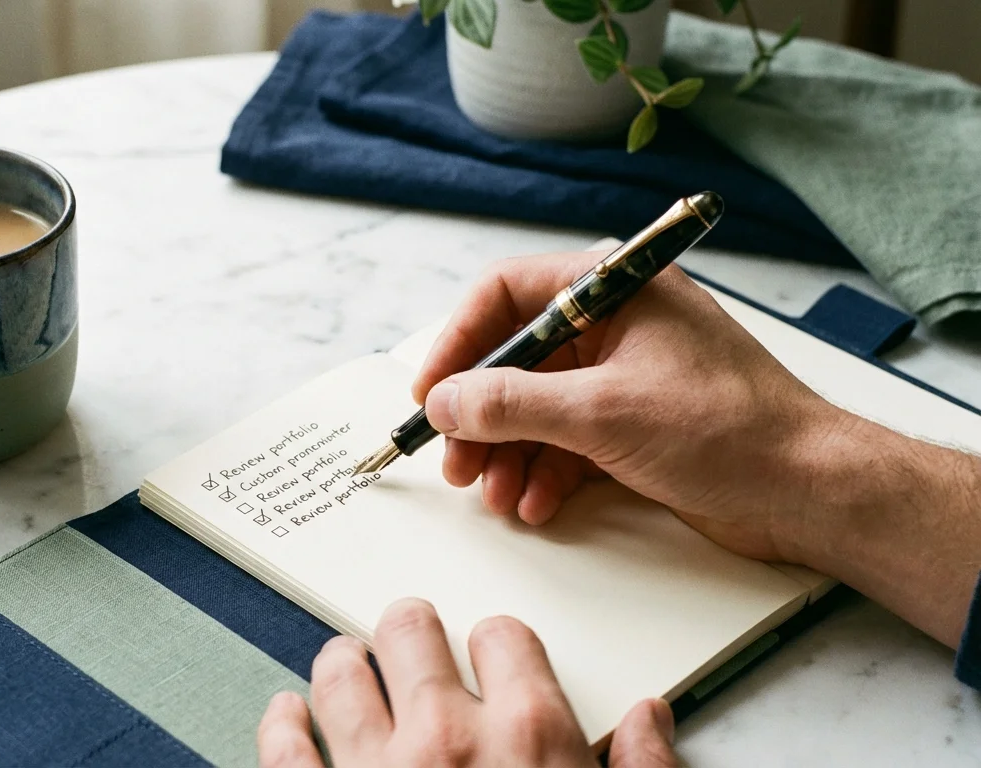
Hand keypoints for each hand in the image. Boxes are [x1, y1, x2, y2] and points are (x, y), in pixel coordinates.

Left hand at [257, 598, 676, 767]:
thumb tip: (649, 722)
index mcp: (529, 738)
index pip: (503, 638)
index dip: (498, 642)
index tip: (492, 652)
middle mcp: (445, 738)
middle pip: (410, 634)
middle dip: (411, 631)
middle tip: (409, 636)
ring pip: (339, 674)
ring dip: (342, 662)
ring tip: (346, 663)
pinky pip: (283, 746)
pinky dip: (281, 722)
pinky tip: (286, 715)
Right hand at [410, 250, 855, 562]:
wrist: (809, 490)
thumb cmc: (727, 429)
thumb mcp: (601, 412)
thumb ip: (511, 403)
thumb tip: (445, 401)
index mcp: (613, 288)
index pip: (504, 295)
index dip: (457, 344)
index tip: (429, 395)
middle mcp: (615, 323)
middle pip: (514, 358)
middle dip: (480, 415)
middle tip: (454, 462)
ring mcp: (624, 375)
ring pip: (536, 406)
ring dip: (507, 453)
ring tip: (494, 495)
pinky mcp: (634, 423)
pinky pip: (566, 440)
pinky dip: (544, 472)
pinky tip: (535, 504)